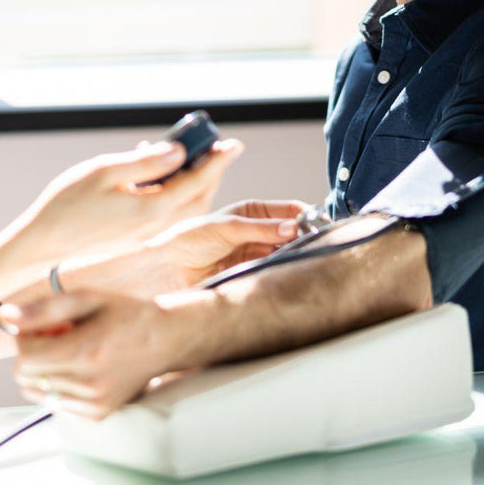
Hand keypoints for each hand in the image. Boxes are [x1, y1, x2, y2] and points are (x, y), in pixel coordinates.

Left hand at [0, 291, 181, 420]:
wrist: (165, 340)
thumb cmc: (126, 313)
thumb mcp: (86, 298)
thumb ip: (42, 309)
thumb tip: (5, 316)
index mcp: (85, 352)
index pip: (25, 356)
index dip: (26, 337)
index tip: (44, 325)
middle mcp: (89, 384)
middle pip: (24, 377)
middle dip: (31, 354)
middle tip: (57, 337)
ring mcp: (94, 403)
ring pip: (35, 392)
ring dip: (43, 371)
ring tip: (69, 353)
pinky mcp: (97, 414)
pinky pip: (55, 404)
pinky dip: (58, 386)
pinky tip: (79, 369)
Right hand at [11, 139, 244, 266]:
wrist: (42, 245)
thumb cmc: (67, 205)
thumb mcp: (105, 171)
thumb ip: (145, 162)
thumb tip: (178, 152)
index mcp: (153, 210)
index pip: (197, 181)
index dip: (217, 161)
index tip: (234, 144)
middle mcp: (156, 227)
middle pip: (198, 198)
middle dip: (212, 173)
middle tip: (218, 150)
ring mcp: (146, 236)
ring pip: (185, 209)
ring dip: (194, 185)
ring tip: (189, 160)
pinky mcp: (135, 239)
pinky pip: (168, 215)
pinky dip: (174, 195)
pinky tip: (158, 178)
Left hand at [141, 199, 310, 291]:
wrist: (166, 269)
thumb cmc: (187, 239)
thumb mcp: (226, 227)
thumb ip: (259, 228)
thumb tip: (292, 227)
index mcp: (252, 212)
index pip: (289, 209)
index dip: (305, 215)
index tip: (317, 224)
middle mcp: (258, 232)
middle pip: (293, 234)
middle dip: (304, 238)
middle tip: (313, 246)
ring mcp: (256, 254)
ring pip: (287, 254)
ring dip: (294, 257)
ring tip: (300, 260)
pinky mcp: (252, 275)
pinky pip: (274, 273)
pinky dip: (282, 273)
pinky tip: (286, 274)